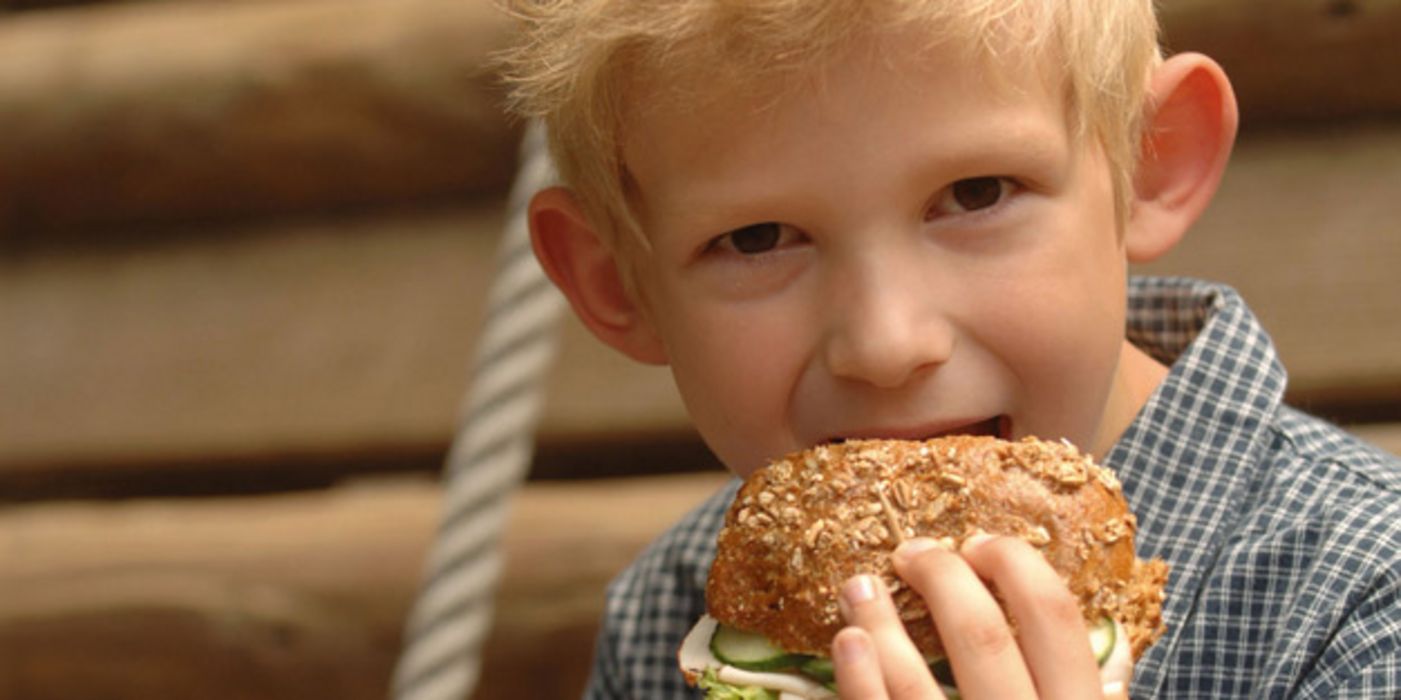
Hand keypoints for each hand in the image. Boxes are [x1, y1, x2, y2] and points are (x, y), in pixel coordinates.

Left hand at [831, 535, 1131, 698]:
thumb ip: (1102, 695)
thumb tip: (1114, 638)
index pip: (1053, 616)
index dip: (1015, 565)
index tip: (980, 544)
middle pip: (980, 635)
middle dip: (942, 579)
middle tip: (914, 552)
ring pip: (916, 681)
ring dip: (881, 622)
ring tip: (859, 586)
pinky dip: (858, 677)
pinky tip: (849, 640)